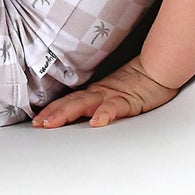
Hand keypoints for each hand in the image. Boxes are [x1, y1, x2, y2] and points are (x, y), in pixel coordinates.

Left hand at [30, 59, 179, 127]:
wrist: (159, 70)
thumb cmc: (138, 85)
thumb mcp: (113, 96)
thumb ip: (97, 104)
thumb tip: (79, 117)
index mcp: (94, 94)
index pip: (68, 102)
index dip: (51, 110)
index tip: (35, 121)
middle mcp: (99, 93)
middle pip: (71, 103)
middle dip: (52, 114)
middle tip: (37, 125)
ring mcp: (112, 96)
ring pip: (85, 104)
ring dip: (66, 113)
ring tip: (52, 124)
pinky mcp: (129, 100)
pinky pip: (115, 107)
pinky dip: (104, 114)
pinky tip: (97, 122)